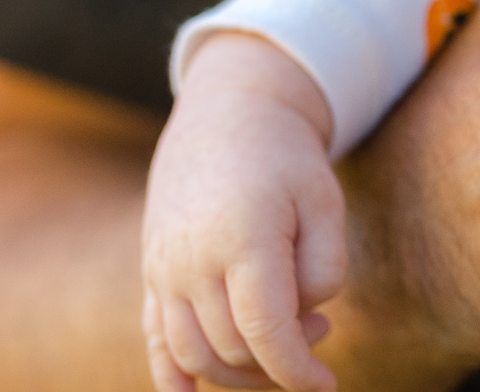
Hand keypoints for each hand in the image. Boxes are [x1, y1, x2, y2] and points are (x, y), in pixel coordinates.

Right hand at [141, 33, 344, 391]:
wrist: (227, 115)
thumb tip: (303, 321)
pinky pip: (155, 338)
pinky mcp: (152, 272)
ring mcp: (163, 269)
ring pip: (193, 353)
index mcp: (243, 239)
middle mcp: (191, 261)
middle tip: (321, 328)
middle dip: (281, 358)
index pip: (265, 331)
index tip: (327, 386)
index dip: (297, 369)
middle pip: (232, 348)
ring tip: (287, 336)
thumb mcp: (324, 202)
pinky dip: (171, 375)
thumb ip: (322, 267)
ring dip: (240, 370)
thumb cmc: (287, 160)